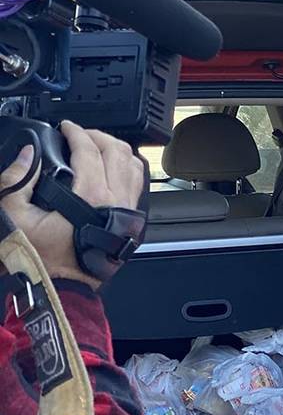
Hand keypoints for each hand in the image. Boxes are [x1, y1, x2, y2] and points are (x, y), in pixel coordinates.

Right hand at [0, 122, 143, 289]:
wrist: (62, 287)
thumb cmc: (42, 258)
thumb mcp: (14, 216)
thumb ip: (16, 180)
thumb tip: (26, 155)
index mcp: (90, 196)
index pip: (89, 150)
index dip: (75, 132)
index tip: (65, 127)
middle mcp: (115, 200)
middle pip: (117, 151)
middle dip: (98, 135)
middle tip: (80, 134)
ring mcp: (127, 211)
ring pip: (133, 166)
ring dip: (116, 150)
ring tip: (96, 146)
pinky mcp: (131, 222)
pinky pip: (137, 185)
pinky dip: (127, 169)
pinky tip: (112, 168)